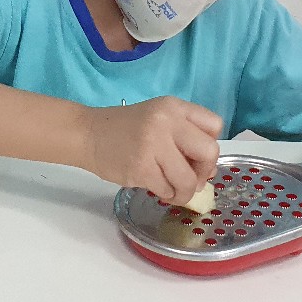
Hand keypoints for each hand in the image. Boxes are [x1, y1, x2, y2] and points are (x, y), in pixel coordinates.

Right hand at [81, 97, 222, 203]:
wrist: (87, 134)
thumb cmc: (125, 129)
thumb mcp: (158, 119)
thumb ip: (185, 138)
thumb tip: (209, 170)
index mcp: (173, 106)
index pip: (214, 125)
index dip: (209, 145)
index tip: (195, 155)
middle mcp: (166, 121)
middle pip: (209, 152)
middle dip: (204, 172)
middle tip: (191, 178)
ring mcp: (153, 144)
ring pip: (189, 180)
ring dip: (184, 192)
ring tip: (172, 190)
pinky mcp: (140, 168)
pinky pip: (167, 191)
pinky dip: (166, 195)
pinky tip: (155, 187)